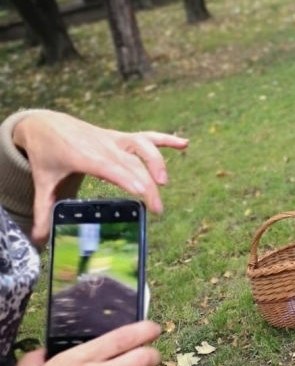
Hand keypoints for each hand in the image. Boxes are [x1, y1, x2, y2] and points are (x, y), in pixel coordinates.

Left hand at [12, 112, 187, 244]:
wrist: (45, 124)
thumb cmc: (46, 154)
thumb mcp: (43, 182)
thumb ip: (43, 211)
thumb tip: (38, 240)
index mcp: (81, 155)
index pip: (108, 167)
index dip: (126, 178)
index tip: (142, 191)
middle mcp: (101, 145)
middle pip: (131, 163)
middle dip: (147, 184)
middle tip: (158, 209)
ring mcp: (113, 139)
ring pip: (141, 146)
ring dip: (157, 161)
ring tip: (165, 182)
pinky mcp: (121, 137)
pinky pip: (147, 136)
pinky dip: (166, 139)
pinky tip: (185, 143)